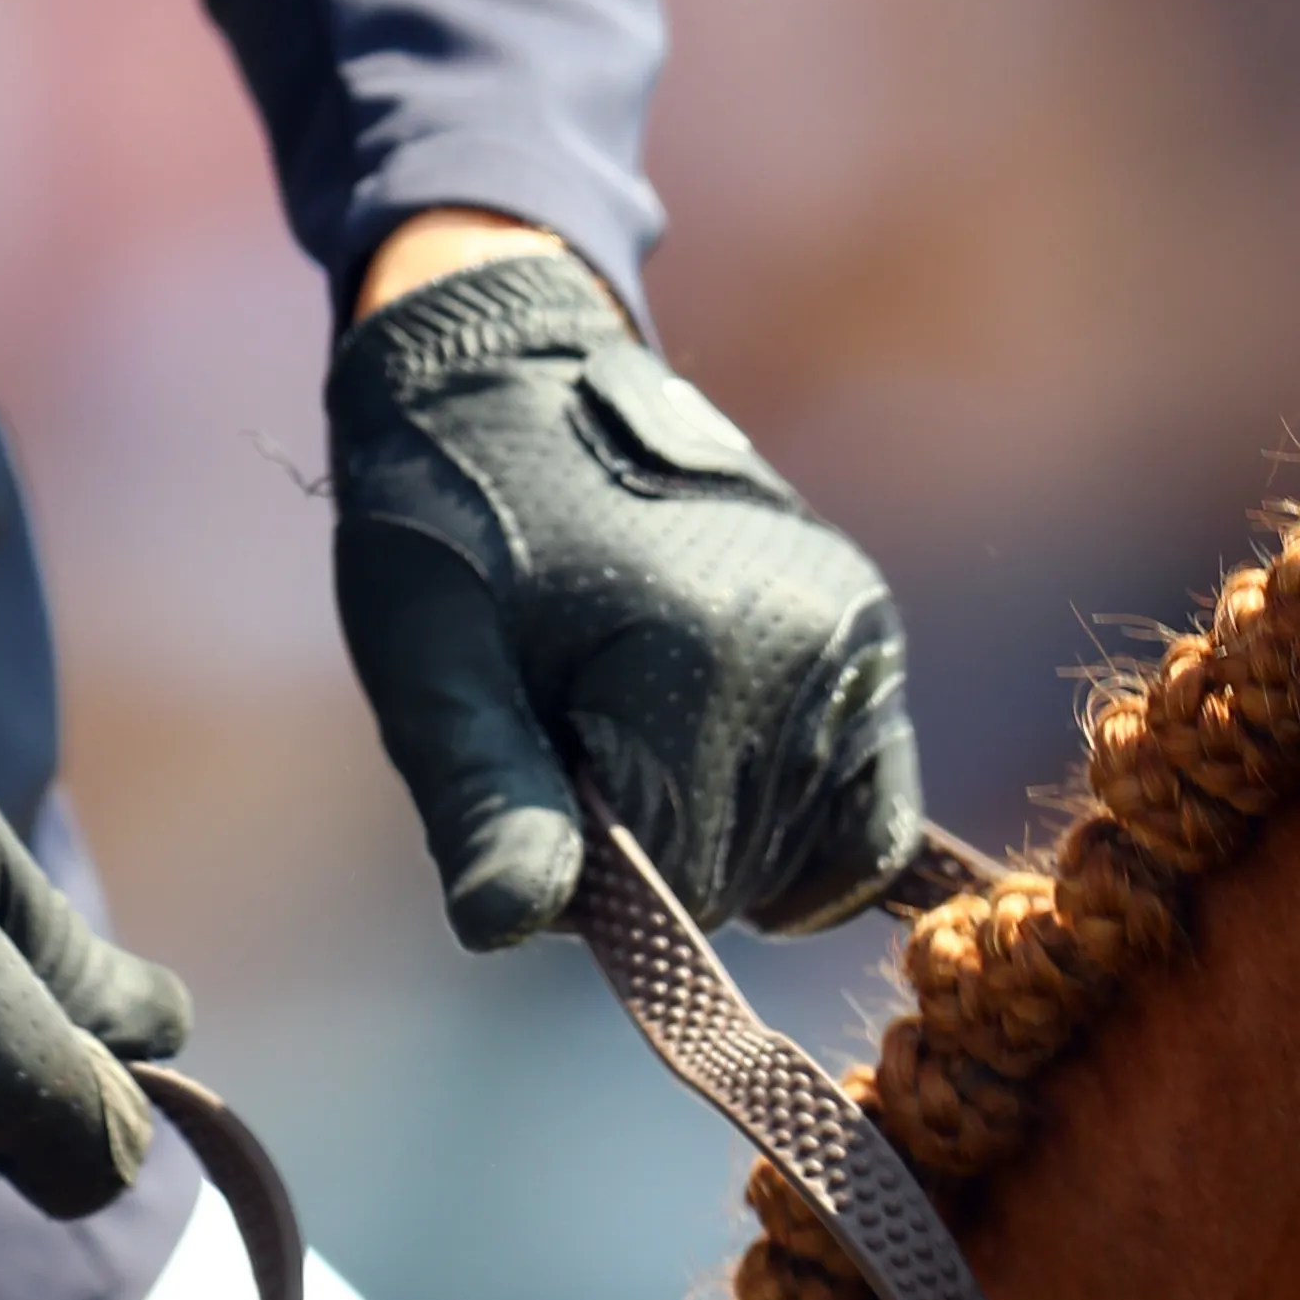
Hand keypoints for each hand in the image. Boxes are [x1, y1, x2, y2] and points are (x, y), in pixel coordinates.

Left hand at [329, 248, 923, 952]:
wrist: (506, 371)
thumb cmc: (447, 518)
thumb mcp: (429, 658)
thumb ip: (481, 797)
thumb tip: (507, 928)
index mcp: (703, 658)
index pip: (674, 890)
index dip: (581, 866)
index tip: (525, 770)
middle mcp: (810, 651)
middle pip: (740, 879)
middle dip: (644, 848)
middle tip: (563, 731)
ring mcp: (856, 639)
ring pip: (801, 858)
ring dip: (708, 830)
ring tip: (620, 717)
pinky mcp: (869, 635)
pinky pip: (867, 812)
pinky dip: (796, 832)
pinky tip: (711, 782)